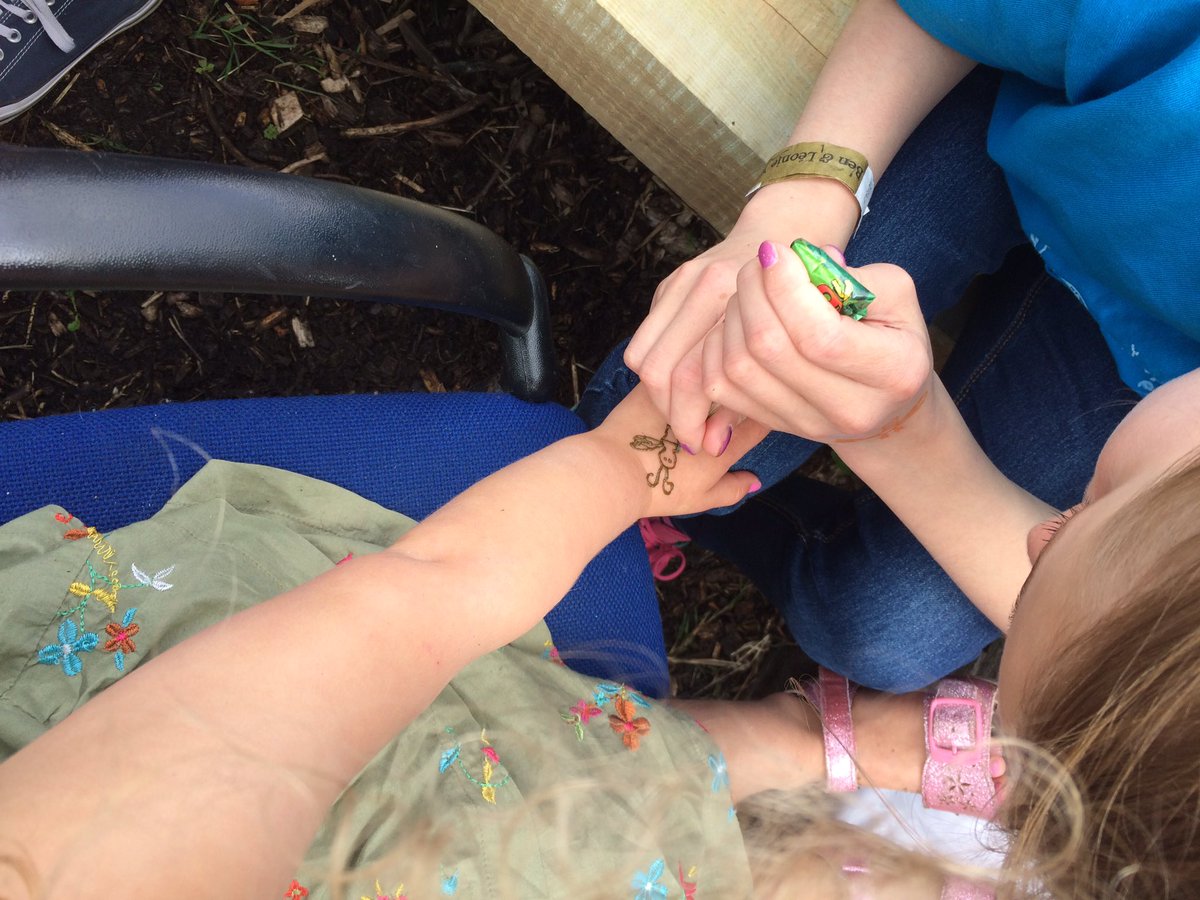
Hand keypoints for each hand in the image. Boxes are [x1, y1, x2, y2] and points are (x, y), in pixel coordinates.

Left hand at [593, 384, 767, 518]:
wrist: (615, 472)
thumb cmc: (659, 489)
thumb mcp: (701, 499)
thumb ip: (732, 489)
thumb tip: (756, 481)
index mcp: (726, 444)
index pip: (761, 421)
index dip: (764, 415)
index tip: (758, 412)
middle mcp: (711, 415)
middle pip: (737, 394)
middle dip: (739, 393)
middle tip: (728, 400)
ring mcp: (682, 394)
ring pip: (707, 375)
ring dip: (709, 378)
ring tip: (702, 385)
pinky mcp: (657, 383)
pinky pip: (673, 368)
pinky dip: (676, 372)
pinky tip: (672, 376)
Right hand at [623, 181, 859, 453]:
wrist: (796, 220)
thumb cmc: (818, 280)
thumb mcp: (820, 326)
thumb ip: (768, 379)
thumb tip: (718, 440)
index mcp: (737, 288)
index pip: (691, 368)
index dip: (694, 418)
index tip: (707, 445)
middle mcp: (705, 281)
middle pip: (660, 368)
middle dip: (673, 412)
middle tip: (696, 437)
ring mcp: (684, 279)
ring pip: (646, 356)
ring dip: (663, 394)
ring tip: (691, 418)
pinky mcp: (672, 281)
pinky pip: (650, 339)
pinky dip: (663, 372)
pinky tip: (689, 389)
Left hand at [698, 241, 932, 450]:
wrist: (885, 404)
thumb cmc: (892, 336)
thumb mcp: (894, 296)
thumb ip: (854, 275)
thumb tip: (798, 260)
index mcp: (893, 373)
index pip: (820, 336)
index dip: (785, 288)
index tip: (775, 251)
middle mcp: (848, 409)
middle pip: (770, 349)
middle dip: (754, 292)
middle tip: (759, 262)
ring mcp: (806, 424)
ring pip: (739, 367)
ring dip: (735, 315)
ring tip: (752, 290)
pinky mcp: (773, 425)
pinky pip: (720, 385)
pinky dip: (717, 346)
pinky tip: (738, 322)